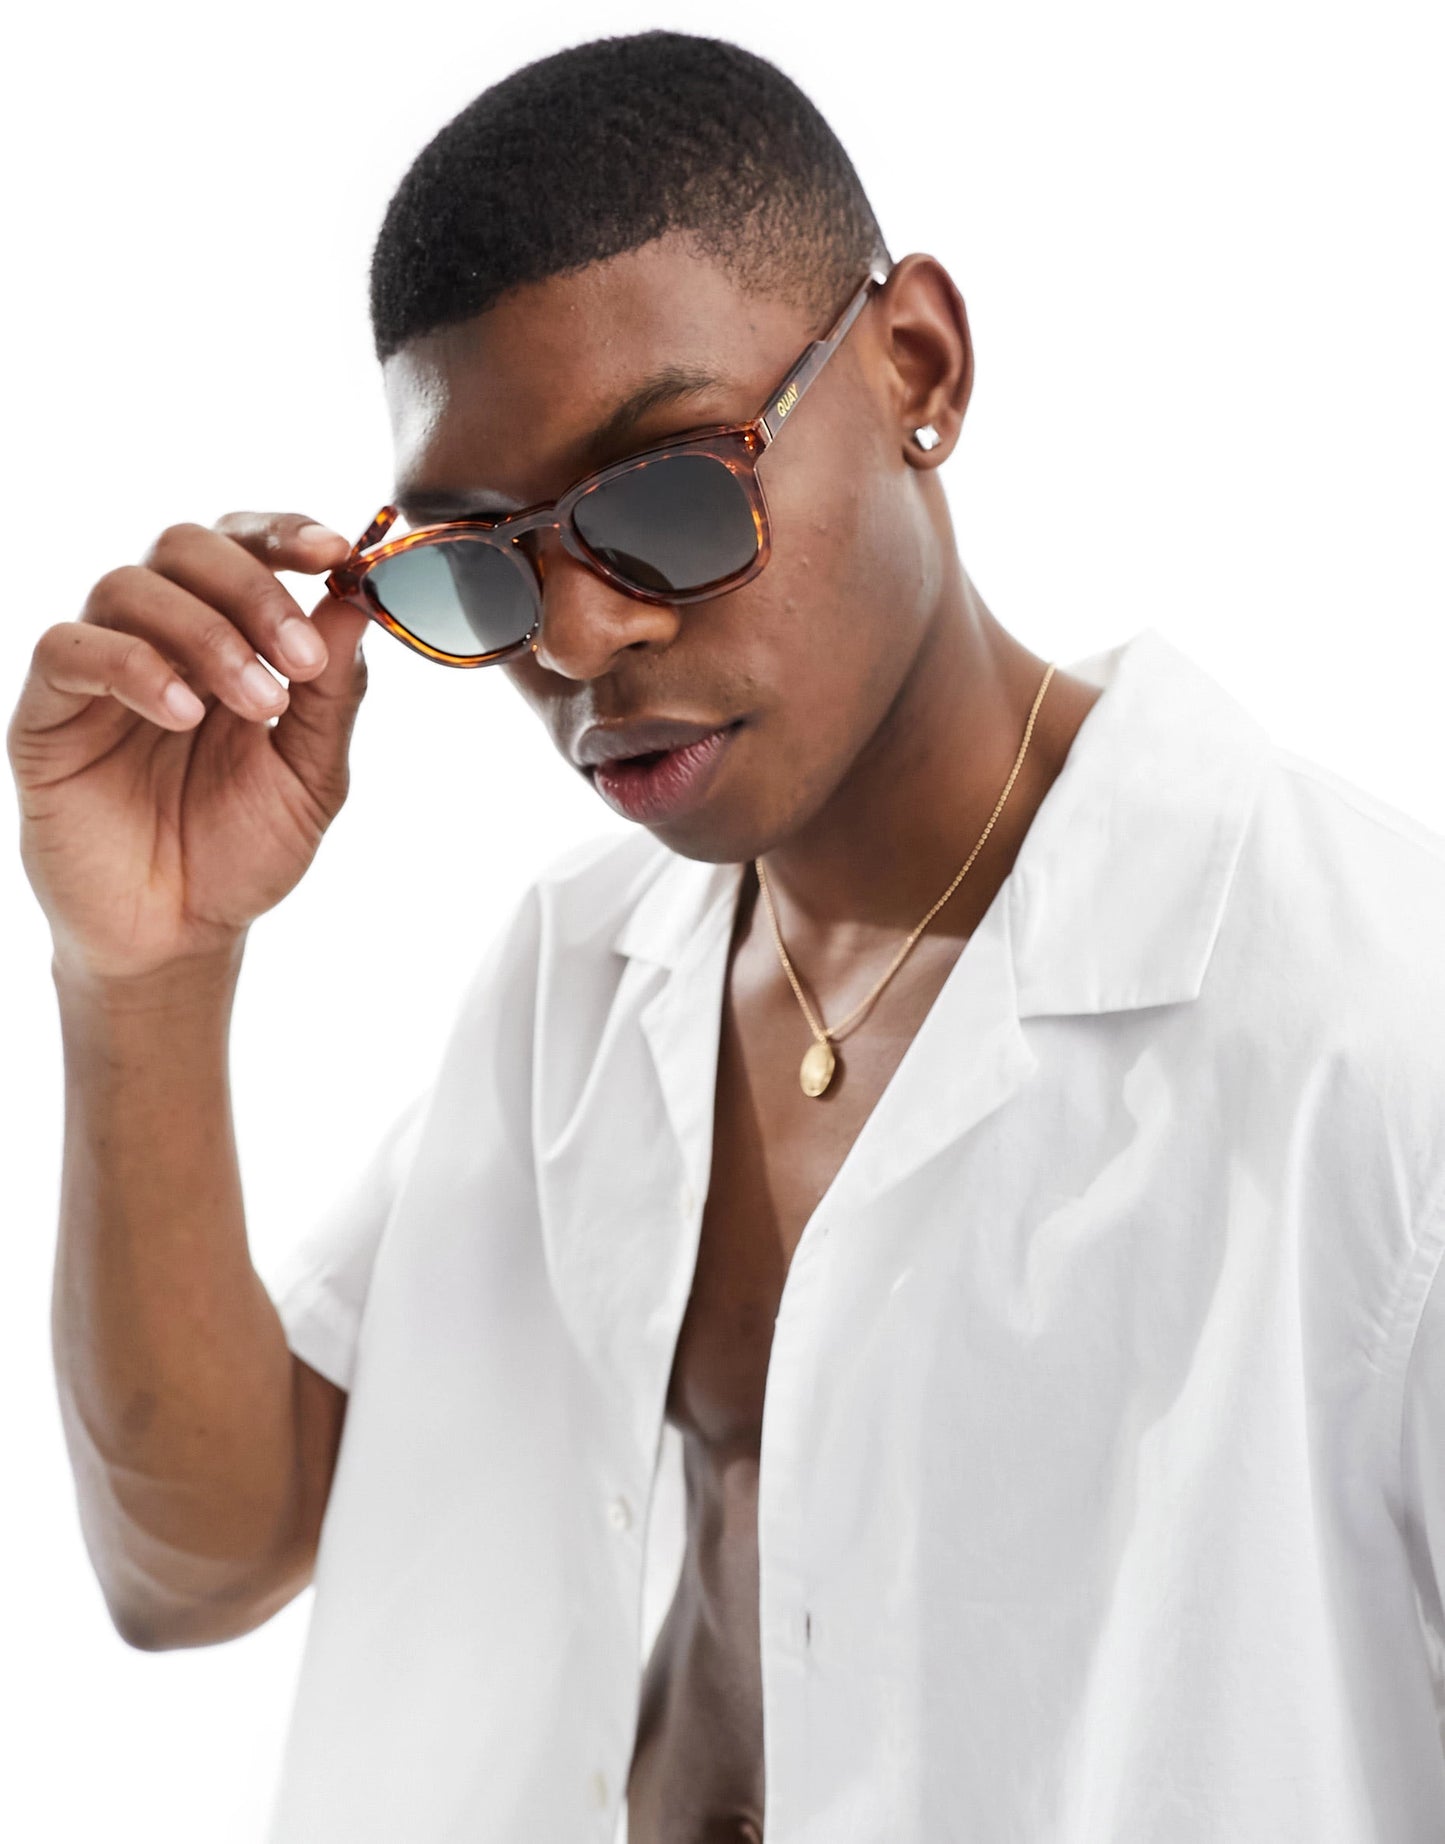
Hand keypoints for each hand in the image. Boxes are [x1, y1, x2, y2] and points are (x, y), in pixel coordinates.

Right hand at [7, 512, 373, 983]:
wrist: (180, 935)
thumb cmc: (242, 851)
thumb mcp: (312, 774)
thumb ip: (334, 691)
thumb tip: (357, 600)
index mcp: (227, 637)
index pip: (244, 545)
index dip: (287, 533)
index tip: (338, 553)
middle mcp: (158, 636)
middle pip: (184, 545)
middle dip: (254, 589)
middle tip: (299, 662)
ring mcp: (99, 669)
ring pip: (129, 586)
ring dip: (207, 634)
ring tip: (254, 706)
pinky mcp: (47, 713)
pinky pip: (70, 650)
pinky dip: (135, 668)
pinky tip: (182, 716)